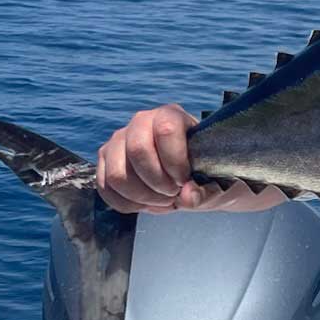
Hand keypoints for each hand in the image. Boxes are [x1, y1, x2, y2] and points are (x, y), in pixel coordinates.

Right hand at [96, 104, 287, 214]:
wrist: (189, 178)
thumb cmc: (204, 175)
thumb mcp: (214, 184)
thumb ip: (206, 192)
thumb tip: (187, 197)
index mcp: (170, 116)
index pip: (167, 131)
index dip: (176, 163)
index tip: (185, 180)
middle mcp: (140, 121)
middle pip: (138, 151)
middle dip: (157, 183)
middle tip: (173, 193)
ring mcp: (118, 141)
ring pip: (117, 175)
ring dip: (142, 197)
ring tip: (161, 200)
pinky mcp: (106, 161)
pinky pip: (105, 188)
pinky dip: (128, 204)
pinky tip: (146, 203)